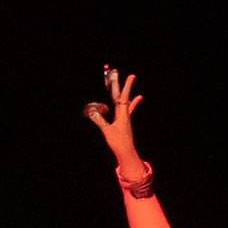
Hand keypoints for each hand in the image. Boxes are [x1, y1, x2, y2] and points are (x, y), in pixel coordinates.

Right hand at [86, 64, 149, 184]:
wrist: (127, 152)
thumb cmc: (118, 142)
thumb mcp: (107, 131)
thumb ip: (100, 120)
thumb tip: (92, 111)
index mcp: (122, 114)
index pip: (123, 97)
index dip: (126, 86)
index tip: (131, 76)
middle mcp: (125, 114)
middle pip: (124, 97)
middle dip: (126, 86)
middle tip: (130, 75)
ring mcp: (125, 118)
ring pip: (126, 102)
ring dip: (128, 93)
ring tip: (133, 85)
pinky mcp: (124, 123)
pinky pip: (128, 110)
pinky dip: (131, 104)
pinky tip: (136, 100)